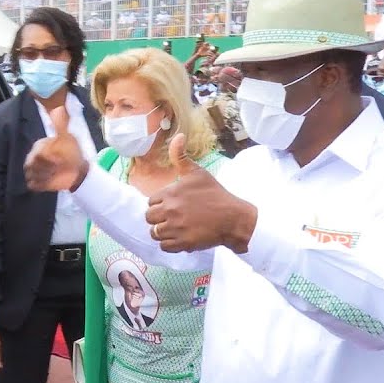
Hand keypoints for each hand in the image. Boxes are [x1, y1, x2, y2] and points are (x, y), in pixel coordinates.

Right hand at [24, 106, 89, 191]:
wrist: (77, 171)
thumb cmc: (72, 153)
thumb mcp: (68, 138)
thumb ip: (61, 126)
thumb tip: (58, 108)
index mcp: (39, 147)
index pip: (36, 154)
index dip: (48, 158)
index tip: (59, 158)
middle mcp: (33, 158)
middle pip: (31, 166)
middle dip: (46, 168)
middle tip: (59, 167)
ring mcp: (33, 170)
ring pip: (31, 175)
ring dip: (45, 176)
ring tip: (56, 173)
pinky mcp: (36, 183)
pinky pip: (32, 184)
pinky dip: (41, 184)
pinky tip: (52, 181)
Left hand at [144, 134, 256, 252]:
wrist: (233, 218)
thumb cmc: (215, 195)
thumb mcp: (198, 173)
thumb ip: (181, 157)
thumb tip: (178, 136)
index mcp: (170, 193)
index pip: (150, 202)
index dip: (160, 204)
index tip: (173, 206)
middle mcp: (170, 210)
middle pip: (149, 218)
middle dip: (159, 218)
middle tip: (174, 218)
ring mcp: (175, 228)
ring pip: (155, 233)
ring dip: (164, 232)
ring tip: (177, 229)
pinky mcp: (182, 243)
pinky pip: (164, 246)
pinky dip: (171, 244)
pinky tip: (181, 238)